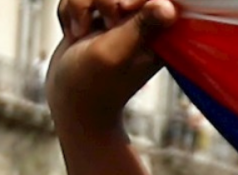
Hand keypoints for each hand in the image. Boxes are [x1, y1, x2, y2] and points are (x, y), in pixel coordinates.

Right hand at [49, 0, 177, 134]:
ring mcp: (118, 19)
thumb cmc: (92, 83)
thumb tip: (169, 7)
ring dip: (79, 6)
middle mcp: (141, 23)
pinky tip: (73, 34)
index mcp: (159, 34)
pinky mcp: (97, 17)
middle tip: (102, 27)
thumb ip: (140, 27)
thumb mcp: (116, 53)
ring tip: (80, 34)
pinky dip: (70, 11)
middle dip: (100, 0)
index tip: (119, 13)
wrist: (68, 100)